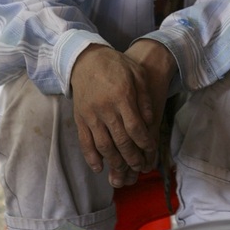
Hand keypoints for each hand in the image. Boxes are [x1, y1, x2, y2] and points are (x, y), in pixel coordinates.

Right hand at [70, 40, 175, 186]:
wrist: (87, 59)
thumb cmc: (116, 65)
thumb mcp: (137, 74)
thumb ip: (144, 98)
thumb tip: (150, 121)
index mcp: (122, 97)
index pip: (135, 128)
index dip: (144, 142)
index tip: (150, 149)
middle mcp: (105, 108)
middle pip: (121, 140)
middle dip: (132, 157)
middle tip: (139, 166)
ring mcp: (90, 115)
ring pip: (103, 145)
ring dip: (114, 161)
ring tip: (123, 170)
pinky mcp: (79, 118)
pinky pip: (84, 142)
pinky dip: (91, 158)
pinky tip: (99, 168)